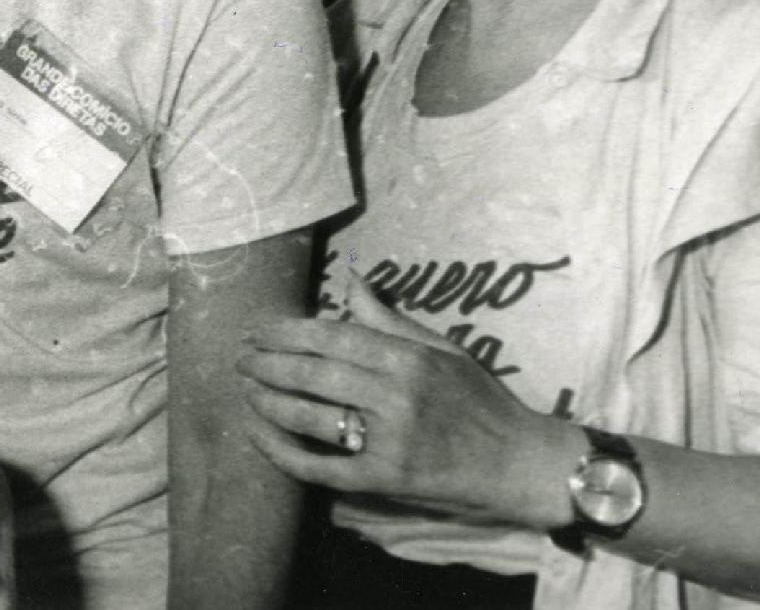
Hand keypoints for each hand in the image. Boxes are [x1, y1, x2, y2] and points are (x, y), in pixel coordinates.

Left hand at [235, 277, 576, 531]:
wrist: (520, 463)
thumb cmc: (480, 400)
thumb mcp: (442, 349)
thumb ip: (390, 319)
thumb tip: (352, 280)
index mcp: (407, 358)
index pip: (331, 336)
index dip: (286, 331)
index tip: (256, 329)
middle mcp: (396, 395)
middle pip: (313, 373)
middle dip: (267, 364)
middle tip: (239, 358)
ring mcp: (390, 440)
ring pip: (311, 417)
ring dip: (268, 402)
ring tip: (244, 390)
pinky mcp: (385, 480)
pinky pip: (322, 467)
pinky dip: (284, 453)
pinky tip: (259, 437)